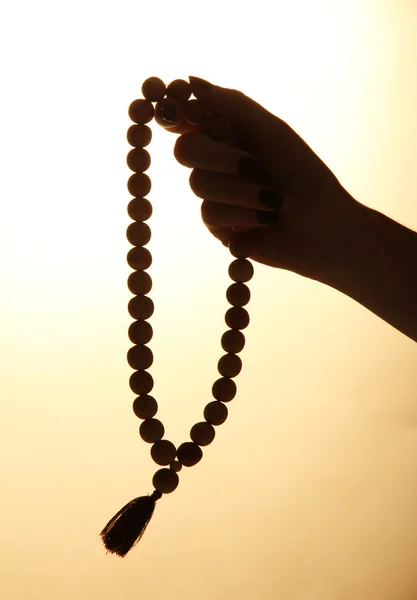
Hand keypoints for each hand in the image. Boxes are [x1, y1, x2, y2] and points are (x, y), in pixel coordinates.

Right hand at [160, 77, 358, 281]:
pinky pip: (210, 214)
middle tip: (252, 166)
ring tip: (272, 201)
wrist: (323, 227)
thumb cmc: (304, 174)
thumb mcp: (270, 130)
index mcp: (230, 133)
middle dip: (220, 158)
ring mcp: (217, 195)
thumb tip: (189, 82)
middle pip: (185, 149)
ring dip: (240, 191)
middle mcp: (219, 162)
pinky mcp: (220, 226)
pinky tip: (266, 220)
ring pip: (198, 184)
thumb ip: (230, 104)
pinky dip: (243, 214)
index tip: (186, 115)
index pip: (188, 117)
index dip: (179, 114)